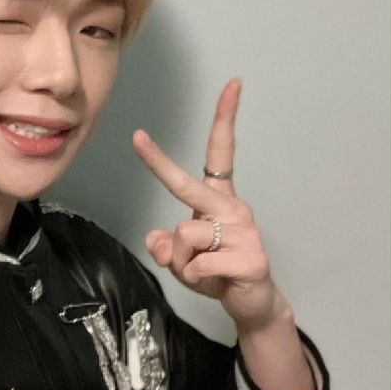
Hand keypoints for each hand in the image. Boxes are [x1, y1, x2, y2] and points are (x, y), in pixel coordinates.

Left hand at [133, 80, 279, 331]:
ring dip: (183, 263)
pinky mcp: (250, 258)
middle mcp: (234, 207)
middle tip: (137, 137)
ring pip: (184, 237)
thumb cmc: (218, 271)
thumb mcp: (184, 258)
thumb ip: (167, 247)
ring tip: (204, 272)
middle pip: (188, 186)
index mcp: (219, 198)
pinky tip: (216, 282)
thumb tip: (159, 240)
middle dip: (159, 163)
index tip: (233, 84)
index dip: (226, 117)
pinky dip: (196, 280)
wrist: (253, 305)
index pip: (222, 152)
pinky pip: (198, 265)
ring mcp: (245, 231)